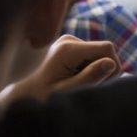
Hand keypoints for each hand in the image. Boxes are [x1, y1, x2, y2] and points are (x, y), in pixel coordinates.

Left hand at [0, 35, 120, 102]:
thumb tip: (111, 64)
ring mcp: (70, 41)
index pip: (107, 48)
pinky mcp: (71, 45)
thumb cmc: (43, 97)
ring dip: (96, 70)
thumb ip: (90, 77)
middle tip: (86, 87)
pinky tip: (76, 78)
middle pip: (105, 51)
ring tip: (78, 84)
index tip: (102, 83)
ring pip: (101, 54)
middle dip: (103, 70)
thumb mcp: (68, 92)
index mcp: (67, 49)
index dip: (112, 66)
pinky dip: (91, 68)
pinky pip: (93, 55)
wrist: (25, 94)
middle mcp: (69, 40)